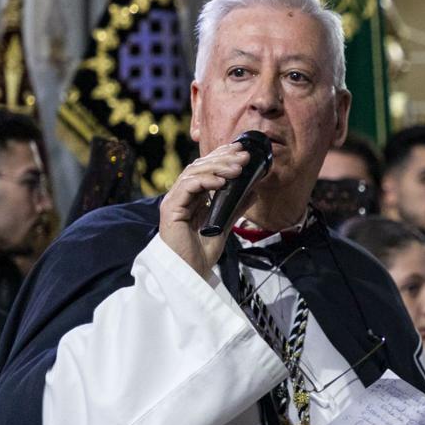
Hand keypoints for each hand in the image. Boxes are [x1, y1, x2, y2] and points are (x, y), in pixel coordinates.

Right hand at [158, 142, 248, 277]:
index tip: (241, 150)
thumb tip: (253, 190)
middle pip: (200, 167)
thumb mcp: (224, 225)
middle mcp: (181, 196)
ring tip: (238, 169)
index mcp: (191, 197)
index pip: (205, 169)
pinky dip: (205, 181)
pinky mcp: (170, 209)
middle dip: (223, 158)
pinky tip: (222, 182)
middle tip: (244, 156)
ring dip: (218, 168)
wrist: (189, 274)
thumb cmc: (201, 253)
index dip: (222, 156)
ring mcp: (174, 201)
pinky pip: (187, 187)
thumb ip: (235, 206)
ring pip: (193, 173)